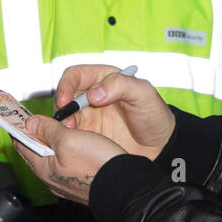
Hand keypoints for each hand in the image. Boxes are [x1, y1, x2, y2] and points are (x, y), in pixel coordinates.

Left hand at [16, 116, 126, 204]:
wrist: (124, 187)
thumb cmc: (97, 165)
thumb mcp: (68, 139)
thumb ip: (48, 130)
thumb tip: (31, 123)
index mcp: (43, 168)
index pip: (22, 144)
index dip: (19, 127)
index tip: (16, 116)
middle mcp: (52, 179)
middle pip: (38, 151)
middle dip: (37, 134)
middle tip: (37, 118)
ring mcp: (67, 182)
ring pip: (54, 157)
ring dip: (53, 142)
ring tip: (57, 127)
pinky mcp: (81, 182)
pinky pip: (68, 164)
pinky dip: (67, 151)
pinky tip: (76, 144)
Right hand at [51, 64, 176, 158]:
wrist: (160, 146)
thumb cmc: (155, 115)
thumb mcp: (143, 94)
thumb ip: (120, 85)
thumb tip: (93, 94)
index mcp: (103, 79)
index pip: (75, 75)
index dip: (65, 85)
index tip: (65, 99)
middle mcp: (92, 95)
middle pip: (65, 95)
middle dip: (61, 107)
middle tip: (66, 121)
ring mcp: (88, 116)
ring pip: (65, 116)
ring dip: (63, 123)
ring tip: (70, 133)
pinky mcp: (88, 135)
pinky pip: (70, 134)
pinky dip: (67, 137)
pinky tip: (73, 142)